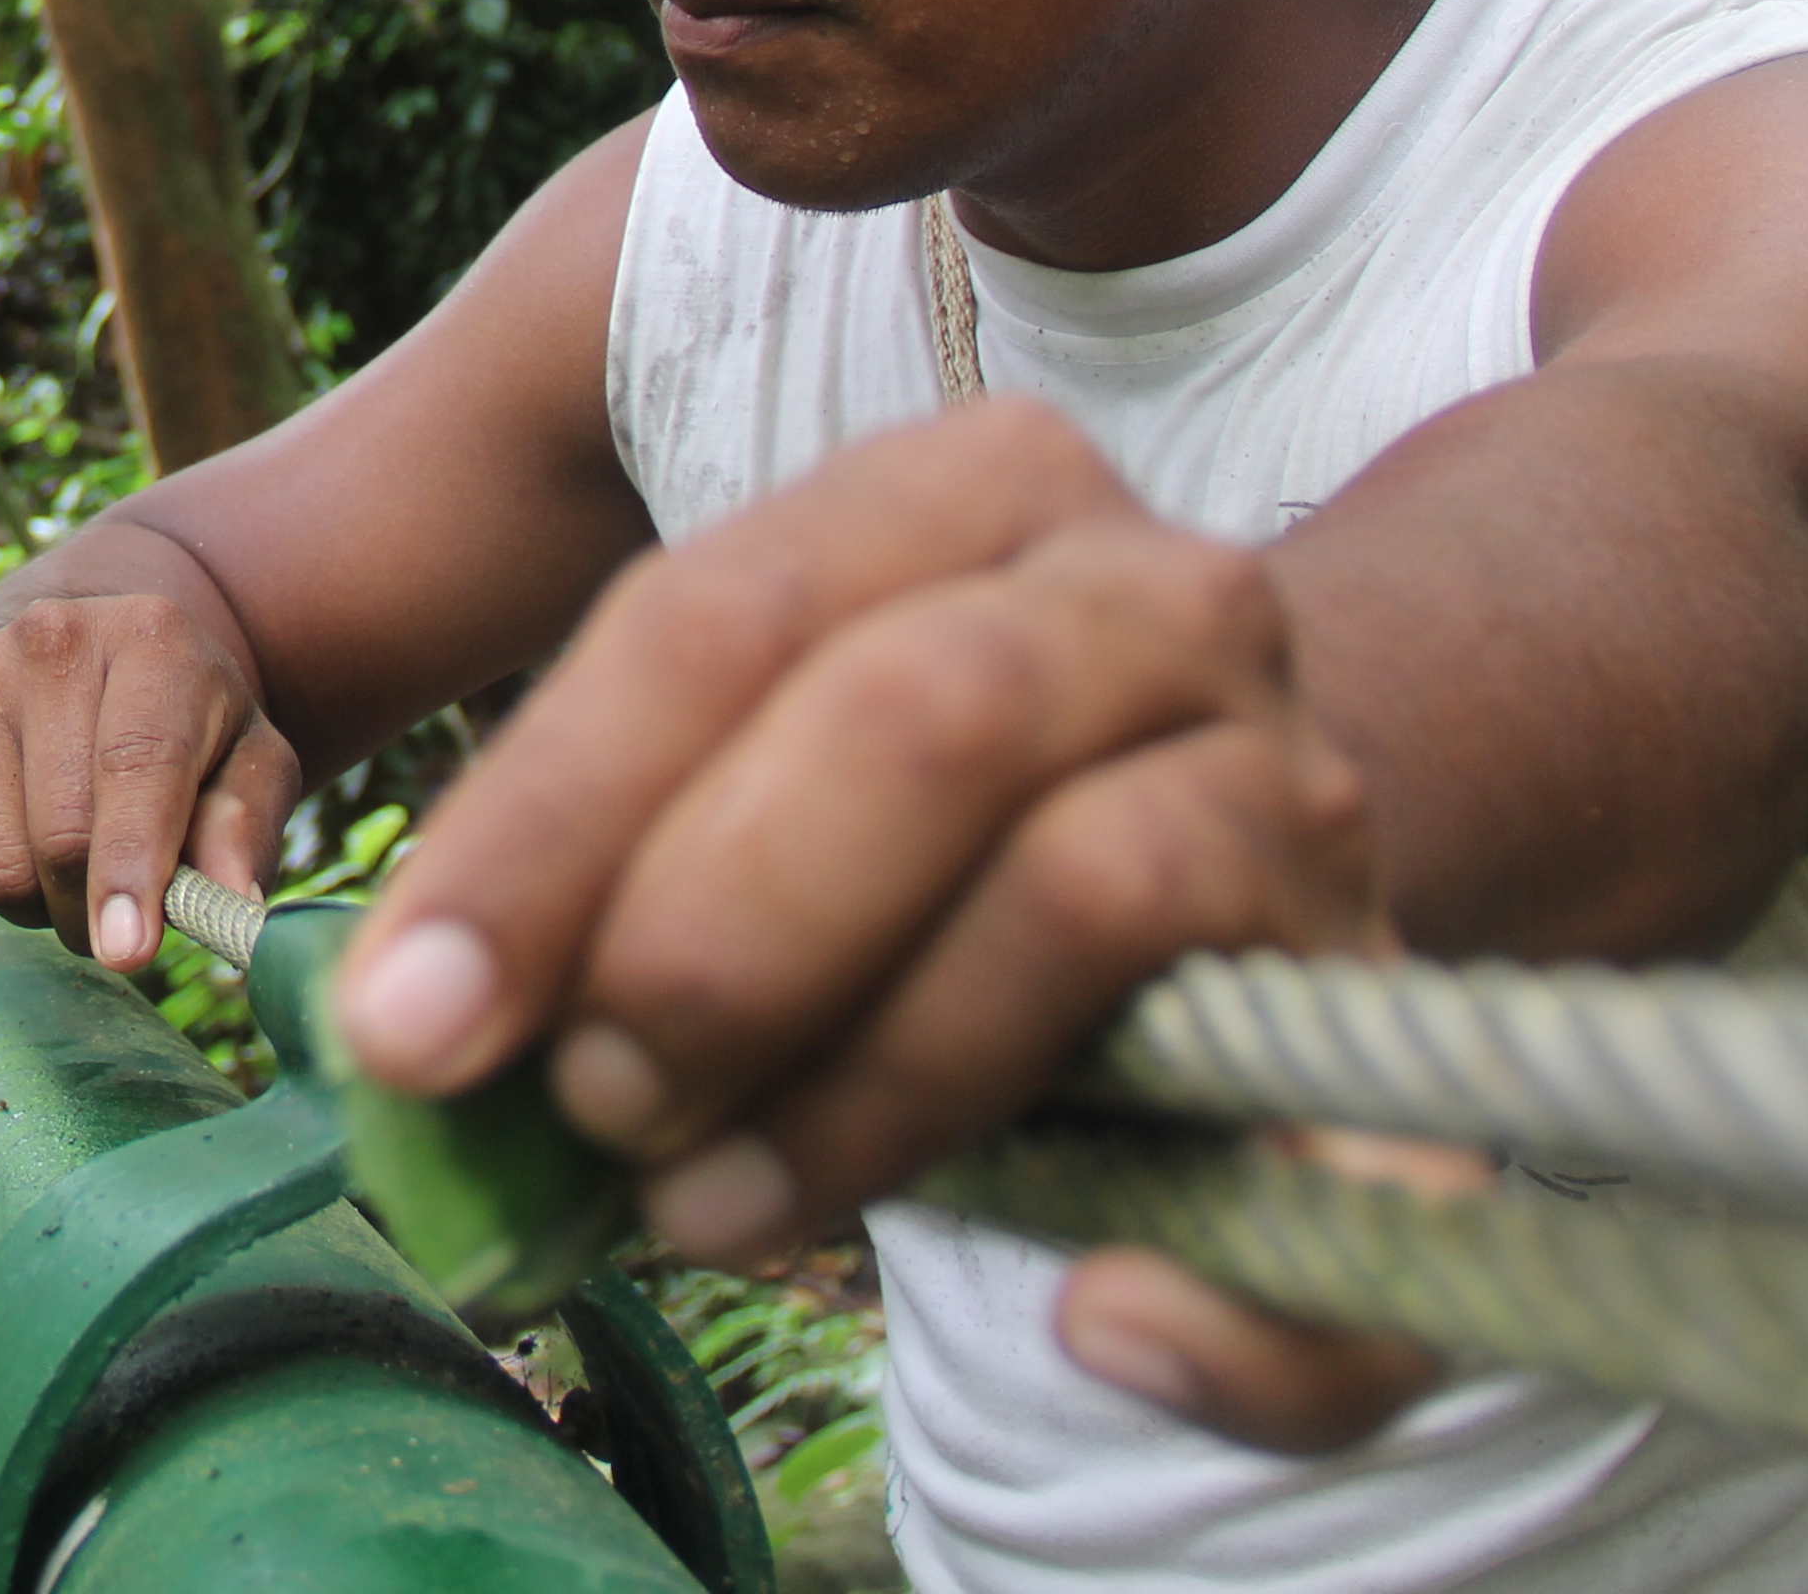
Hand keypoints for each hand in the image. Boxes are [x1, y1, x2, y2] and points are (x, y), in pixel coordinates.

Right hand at [0, 583, 302, 973]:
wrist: (76, 655)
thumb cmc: (173, 724)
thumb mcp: (243, 761)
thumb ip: (244, 827)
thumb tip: (231, 902)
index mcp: (151, 640)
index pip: (136, 764)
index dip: (131, 868)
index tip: (128, 952)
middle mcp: (48, 640)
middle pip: (59, 834)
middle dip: (91, 907)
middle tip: (115, 909)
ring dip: (30, 901)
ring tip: (56, 861)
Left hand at [322, 396, 1437, 1448]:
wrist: (1231, 869)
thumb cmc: (917, 845)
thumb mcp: (751, 789)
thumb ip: (590, 874)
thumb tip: (405, 1033)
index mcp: (970, 489)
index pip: (714, 617)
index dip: (542, 828)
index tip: (408, 1024)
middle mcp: (1160, 596)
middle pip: (920, 717)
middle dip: (714, 936)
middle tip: (590, 1105)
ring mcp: (1302, 791)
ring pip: (1094, 891)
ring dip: (875, 1081)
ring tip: (713, 1204)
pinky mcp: (1402, 1017)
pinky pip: (1342, 1160)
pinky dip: (1221, 1281)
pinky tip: (1100, 1319)